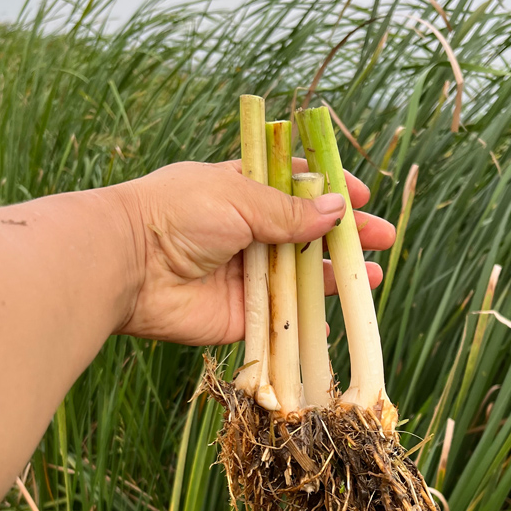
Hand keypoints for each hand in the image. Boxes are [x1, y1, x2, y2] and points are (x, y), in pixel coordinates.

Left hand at [115, 160, 394, 345]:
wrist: (128, 267)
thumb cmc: (176, 215)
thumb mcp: (238, 197)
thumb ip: (288, 210)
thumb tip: (336, 210)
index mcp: (242, 193)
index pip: (296, 187)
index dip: (330, 190)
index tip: (361, 196)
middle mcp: (248, 234)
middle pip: (307, 235)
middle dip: (345, 236)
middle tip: (382, 239)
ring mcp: (246, 276)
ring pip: (301, 278)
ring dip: (336, 278)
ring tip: (371, 278)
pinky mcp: (242, 316)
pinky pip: (282, 320)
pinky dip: (307, 323)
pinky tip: (334, 321)